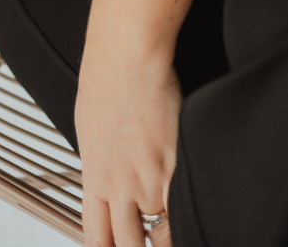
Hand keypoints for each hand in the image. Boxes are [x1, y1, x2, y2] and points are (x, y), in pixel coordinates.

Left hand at [76, 49, 181, 246]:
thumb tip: (106, 173)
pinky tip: (196, 217)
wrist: (125, 58)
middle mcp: (120, 187)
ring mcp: (149, 181)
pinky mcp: (176, 166)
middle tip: (149, 246)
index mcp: (95, 178)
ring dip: (169, 237)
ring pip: (163, 233)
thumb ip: (101, 161)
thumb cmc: (105, 82)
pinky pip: (185, 208)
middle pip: (130, 245)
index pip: (97, 237)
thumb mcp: (90, 129)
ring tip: (173, 237)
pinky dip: (191, 215)